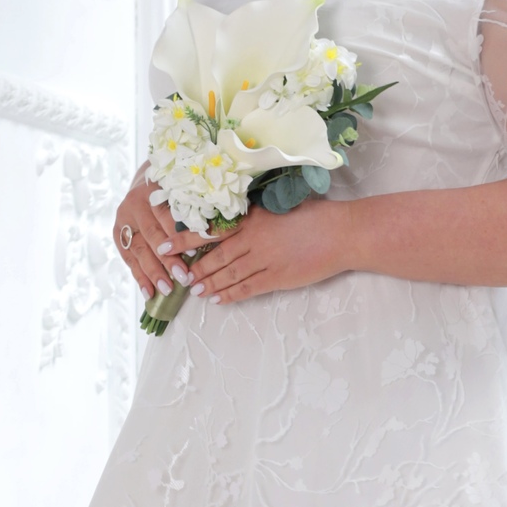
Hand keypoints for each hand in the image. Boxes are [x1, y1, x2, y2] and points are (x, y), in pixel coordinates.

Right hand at [112, 174, 225, 298]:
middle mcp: (134, 205)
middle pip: (152, 235)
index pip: (166, 215)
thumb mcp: (182, 196)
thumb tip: (214, 236)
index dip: (179, 234)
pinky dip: (140, 278)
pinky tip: (149, 293)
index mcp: (152, 191)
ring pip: (139, 250)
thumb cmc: (172, 194)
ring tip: (167, 290)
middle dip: (167, 259)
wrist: (143, 186)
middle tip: (183, 277)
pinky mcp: (118, 235)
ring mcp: (123, 221)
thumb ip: (192, 212)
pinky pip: (129, 260)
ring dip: (153, 273)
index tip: (194, 252)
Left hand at [183, 199, 351, 305]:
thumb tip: (234, 217)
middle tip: (177, 275)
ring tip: (194, 290)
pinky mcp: (277, 277)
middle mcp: (253, 239)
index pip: (209, 229)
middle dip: (193, 267)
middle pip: (214, 256)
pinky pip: (247, 289)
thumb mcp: (278, 206)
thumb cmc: (315, 216)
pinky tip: (218, 299)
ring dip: (208, 283)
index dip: (184, 239)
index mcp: (251, 218)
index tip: (165, 245)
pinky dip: (230, 295)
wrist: (341, 233)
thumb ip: (255, 214)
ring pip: (227, 274)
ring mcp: (264, 260)